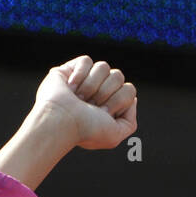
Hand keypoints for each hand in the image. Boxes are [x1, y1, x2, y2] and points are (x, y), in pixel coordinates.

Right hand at [0, 55, 137, 189]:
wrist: (63, 121)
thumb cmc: (88, 130)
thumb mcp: (116, 135)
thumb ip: (130, 122)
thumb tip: (132, 99)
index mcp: (109, 105)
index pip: (129, 90)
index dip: (119, 101)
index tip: (104, 114)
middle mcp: (98, 92)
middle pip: (118, 76)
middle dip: (106, 93)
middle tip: (91, 106)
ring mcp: (84, 80)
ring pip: (103, 66)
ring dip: (92, 86)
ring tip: (79, 98)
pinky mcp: (70, 69)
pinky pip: (86, 61)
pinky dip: (80, 75)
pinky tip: (71, 88)